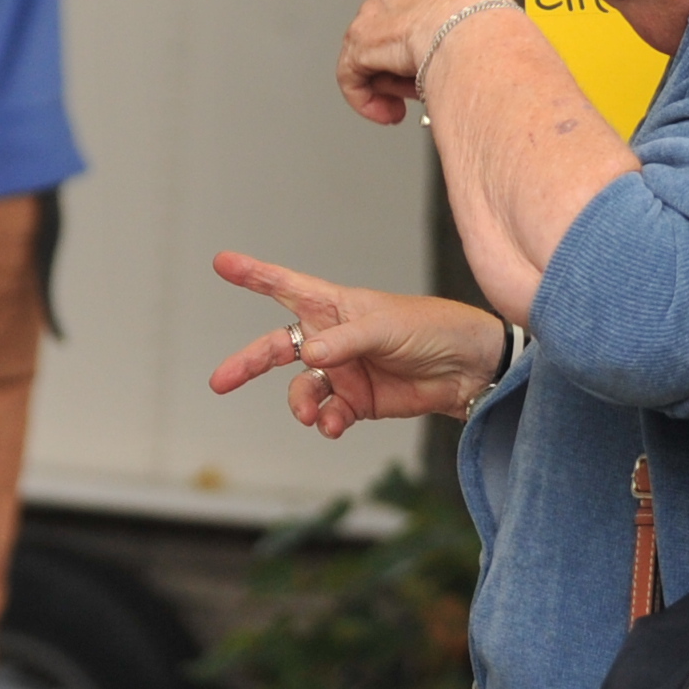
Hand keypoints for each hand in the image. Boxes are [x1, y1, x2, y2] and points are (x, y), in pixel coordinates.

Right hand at [204, 252, 510, 434]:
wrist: (469, 368)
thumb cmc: (432, 328)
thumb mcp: (385, 326)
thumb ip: (344, 340)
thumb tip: (307, 355)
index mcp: (335, 306)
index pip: (285, 287)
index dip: (253, 274)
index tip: (222, 262)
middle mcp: (331, 338)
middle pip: (277, 349)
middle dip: (247, 364)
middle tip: (220, 381)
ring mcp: (343, 371)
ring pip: (302, 390)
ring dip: (301, 404)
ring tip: (312, 416)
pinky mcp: (358, 402)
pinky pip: (328, 414)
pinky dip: (326, 422)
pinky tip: (334, 425)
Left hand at [326, 0, 512, 127]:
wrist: (476, 31)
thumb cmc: (486, 31)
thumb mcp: (470, 31)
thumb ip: (447, 47)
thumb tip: (432, 76)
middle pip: (377, 42)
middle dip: (390, 73)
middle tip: (415, 94)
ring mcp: (372, 19)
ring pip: (367, 65)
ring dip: (387, 90)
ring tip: (411, 103)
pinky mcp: (361, 45)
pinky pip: (353, 81)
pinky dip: (367, 102)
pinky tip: (390, 113)